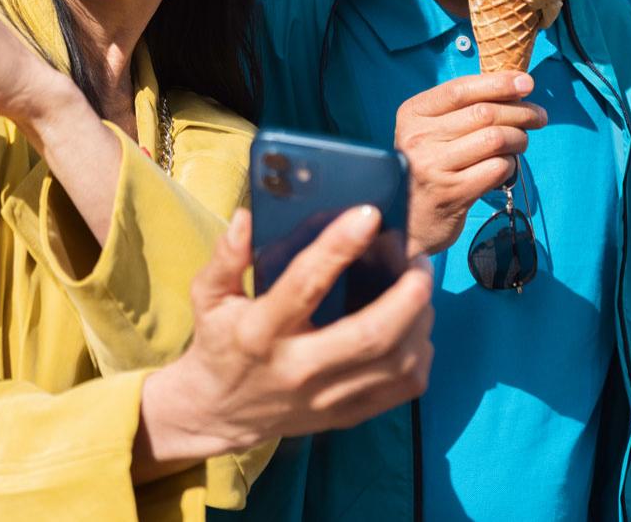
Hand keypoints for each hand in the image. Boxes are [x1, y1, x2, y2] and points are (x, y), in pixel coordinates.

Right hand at [135, 207, 433, 471]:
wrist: (219, 411)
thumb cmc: (219, 342)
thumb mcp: (209, 296)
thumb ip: (226, 256)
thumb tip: (248, 216)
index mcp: (260, 331)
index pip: (305, 285)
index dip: (339, 247)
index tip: (368, 215)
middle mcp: (298, 367)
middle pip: (371, 335)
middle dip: (408, 295)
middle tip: (418, 263)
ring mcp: (326, 397)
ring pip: (397, 363)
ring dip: (420, 321)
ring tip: (419, 289)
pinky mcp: (346, 415)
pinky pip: (403, 389)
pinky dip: (421, 355)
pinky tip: (416, 329)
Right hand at [394, 72, 545, 254]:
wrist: (407, 222)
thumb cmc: (428, 168)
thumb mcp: (429, 133)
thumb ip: (460, 110)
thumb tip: (513, 87)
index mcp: (412, 115)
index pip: (460, 90)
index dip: (498, 83)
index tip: (526, 83)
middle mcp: (418, 138)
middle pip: (484, 113)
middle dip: (520, 112)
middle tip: (538, 117)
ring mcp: (434, 166)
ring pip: (495, 139)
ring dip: (519, 138)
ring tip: (521, 143)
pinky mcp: (452, 193)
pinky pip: (498, 168)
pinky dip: (510, 165)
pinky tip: (505, 167)